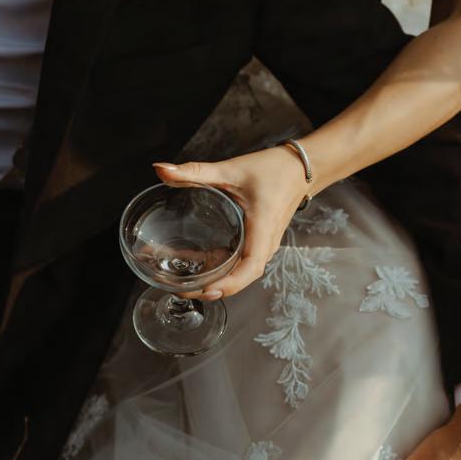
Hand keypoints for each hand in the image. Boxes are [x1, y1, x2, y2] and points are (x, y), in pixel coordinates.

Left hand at [152, 146, 312, 299]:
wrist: (299, 169)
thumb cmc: (272, 169)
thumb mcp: (230, 170)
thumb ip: (195, 171)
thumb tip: (161, 169)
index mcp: (262, 229)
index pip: (251, 267)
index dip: (230, 283)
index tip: (207, 290)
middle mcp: (265, 244)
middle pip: (241, 278)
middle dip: (211, 288)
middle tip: (179, 289)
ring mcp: (262, 246)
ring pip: (239, 273)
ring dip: (214, 281)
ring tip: (182, 282)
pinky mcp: (258, 243)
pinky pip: (240, 263)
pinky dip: (219, 268)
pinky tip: (196, 265)